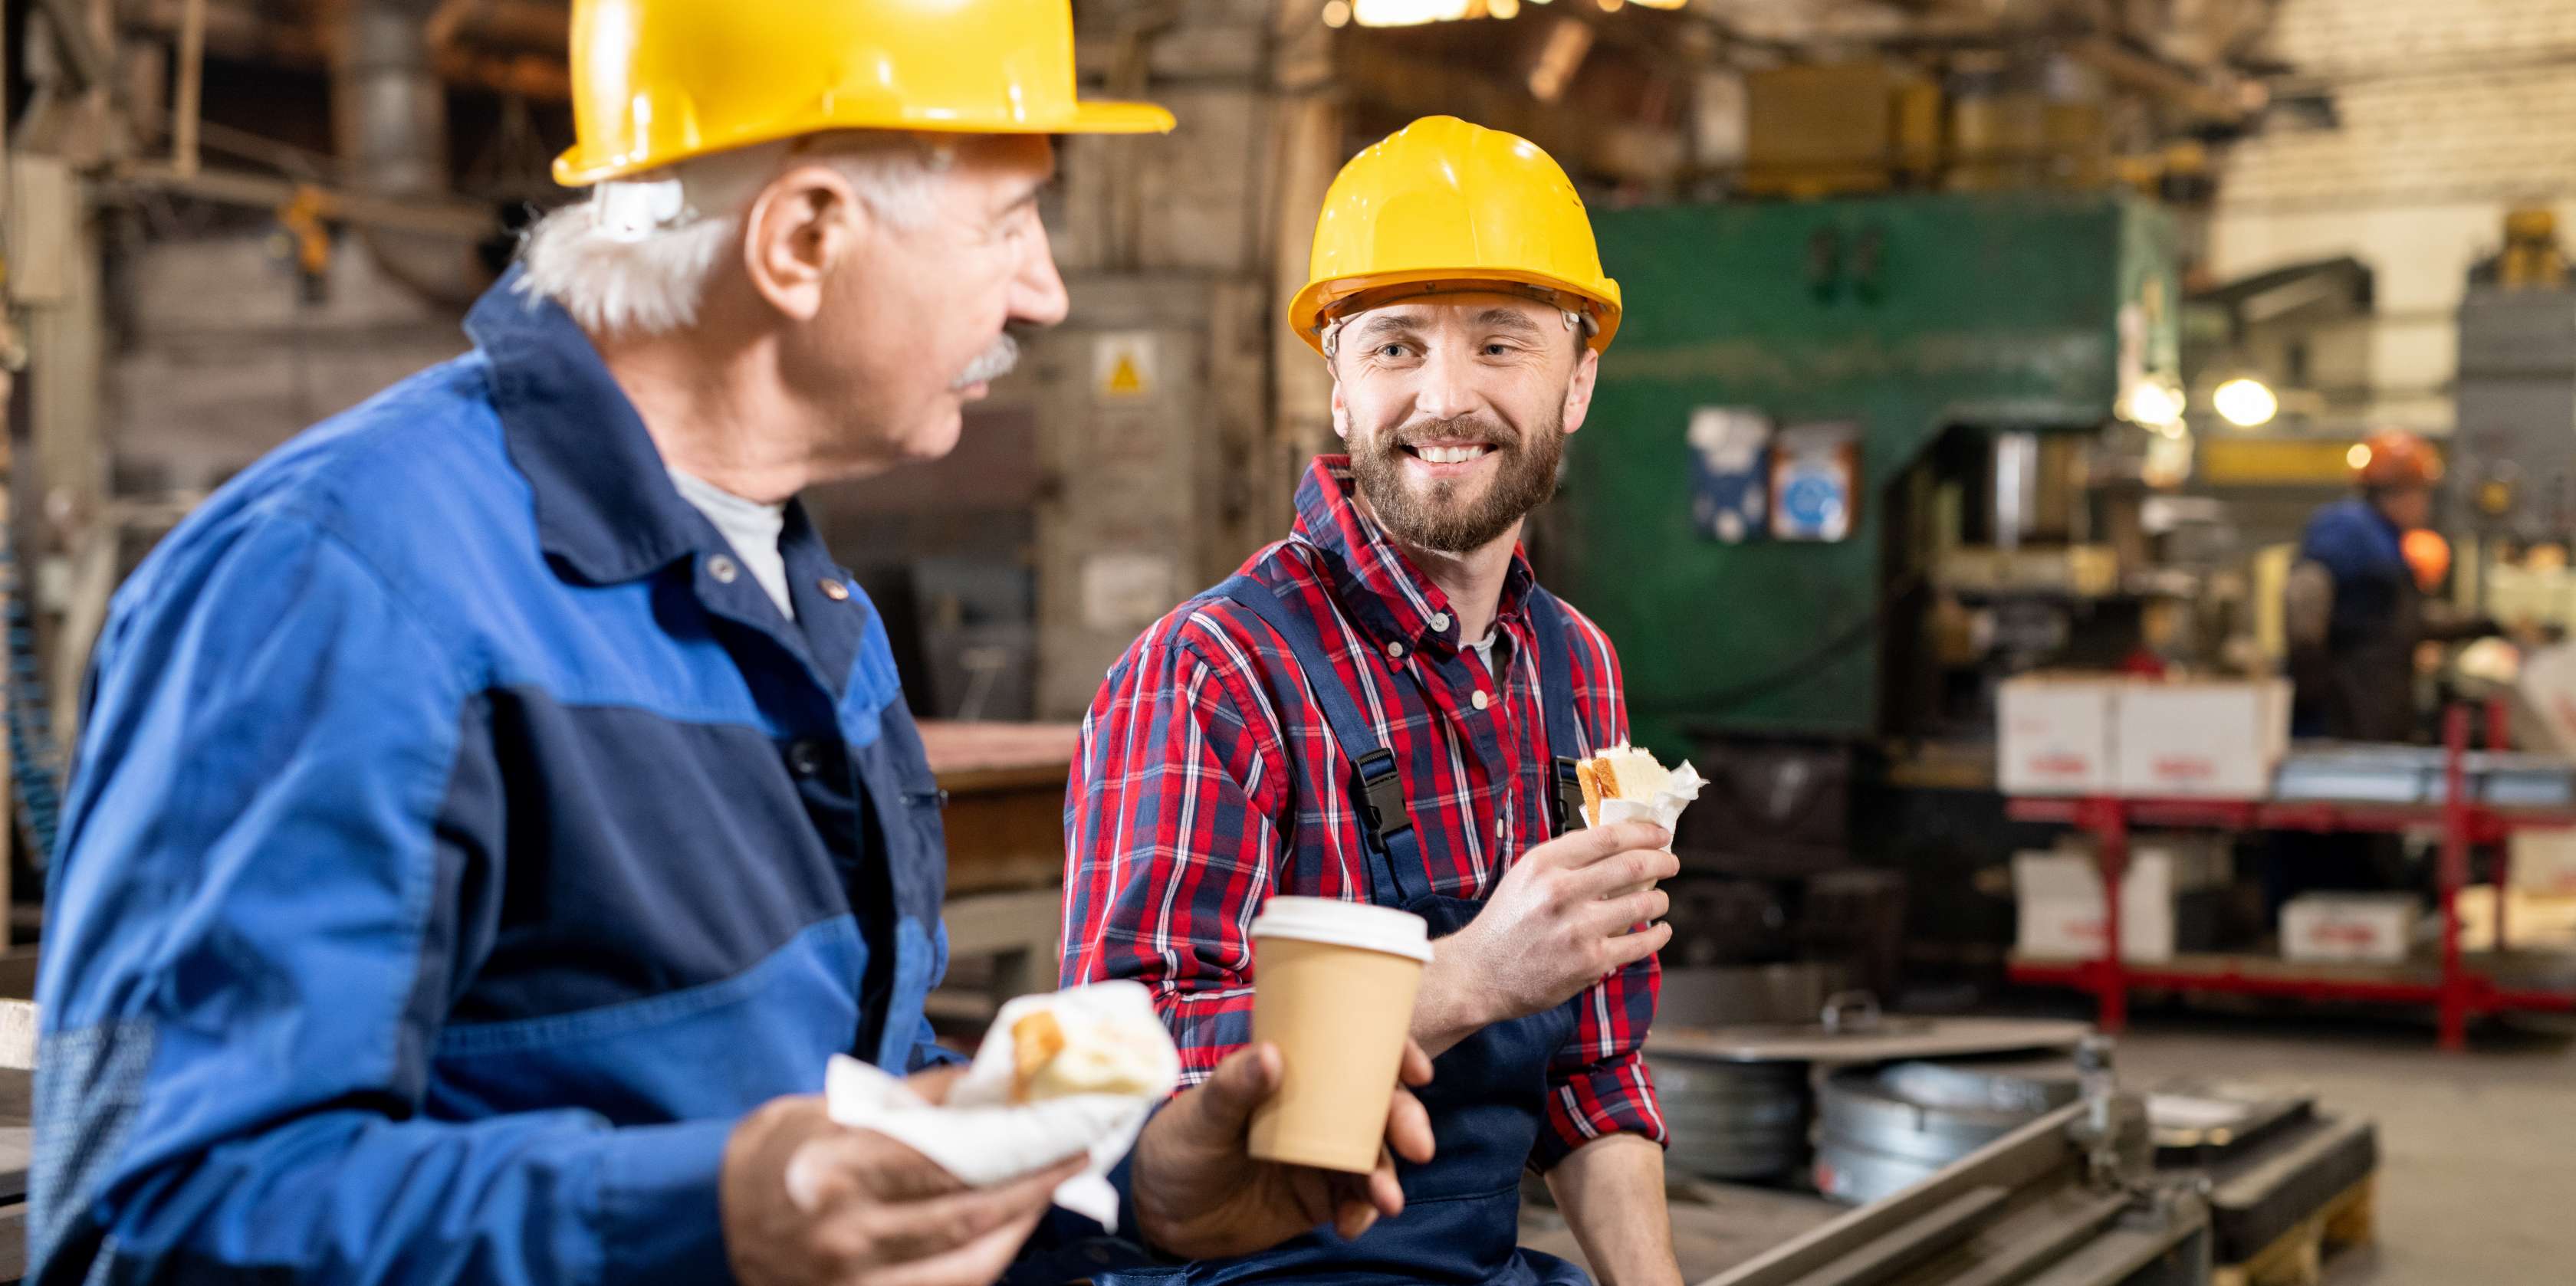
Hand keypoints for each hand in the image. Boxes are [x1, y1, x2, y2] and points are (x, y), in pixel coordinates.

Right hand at [721, 1090, 1085, 1285]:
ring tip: (1046, 1194)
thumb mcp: (829, 1109)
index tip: (1062, 1127)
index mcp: (836, 1169)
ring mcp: (851, 1283)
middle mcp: (845, 1234)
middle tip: (1075, 1158)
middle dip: (1033, 1188)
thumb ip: (910, 1100)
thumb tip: (991, 1080)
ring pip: (965, 1267)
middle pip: (966, 1215)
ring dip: (1017, 1230)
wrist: (703, 1221)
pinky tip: (1003, 1237)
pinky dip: (982, 1266)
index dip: (1016, 1146)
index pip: (947, 1158)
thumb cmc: (773, 1155)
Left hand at [1130, 1040, 1435, 1259]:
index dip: (1393, 1055)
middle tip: (1418, 1146)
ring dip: (1388, 1175)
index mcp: (1294, 1075)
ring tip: (1385, 1199)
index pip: (1353, 1052)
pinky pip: (1356, 1201)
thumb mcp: (1201, 1114)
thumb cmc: (1176, 1146)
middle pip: (1377, 1107)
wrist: (1160, 1214)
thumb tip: (1271, 1054)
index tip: (1416, 1070)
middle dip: (1406, 1123)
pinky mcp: (1319, 1196)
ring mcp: (1322, 1154)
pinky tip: (1351, 1225)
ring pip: (1374, 1156)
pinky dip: (1363, 1212)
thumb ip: (1234, 1087)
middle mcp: (1317, 1109)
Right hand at [1414, 821, 1674, 1055]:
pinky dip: (1658, 935)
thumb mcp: (1525, 876)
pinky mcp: (1590, 962)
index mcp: (1544, 864)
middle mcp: (1561, 892)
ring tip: (1660, 900)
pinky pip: (1640, 943)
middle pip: (1632, 865)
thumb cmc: (1505, 924)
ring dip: (1660, 899)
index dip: (1643, 832)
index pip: (1608, 837)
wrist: (1480, 974)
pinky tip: (1660, 930)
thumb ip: (1565, 859)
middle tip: (1671, 862)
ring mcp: (1577, 928)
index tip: (1660, 834)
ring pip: (1643, 903)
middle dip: (1662, 861)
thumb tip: (1616, 845)